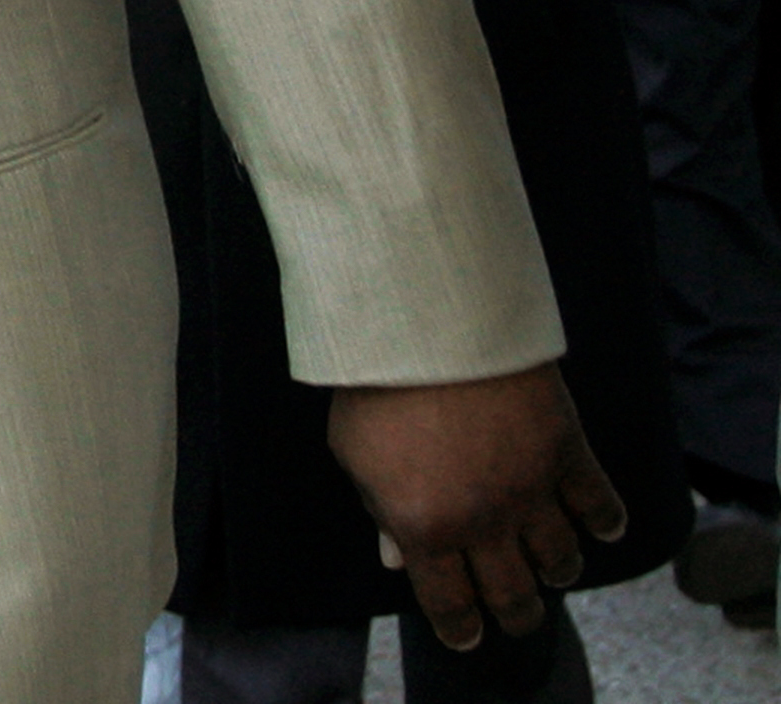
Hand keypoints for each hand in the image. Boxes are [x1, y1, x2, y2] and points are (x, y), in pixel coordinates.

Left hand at [327, 362, 625, 649]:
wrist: (425, 323)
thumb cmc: (376, 385)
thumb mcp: (354, 453)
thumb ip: (379, 511)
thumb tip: (396, 559)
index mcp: (424, 528)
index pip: (449, 603)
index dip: (460, 628)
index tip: (466, 636)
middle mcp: (484, 522)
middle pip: (514, 594)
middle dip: (517, 614)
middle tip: (518, 615)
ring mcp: (530, 490)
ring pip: (561, 559)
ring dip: (558, 571)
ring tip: (552, 569)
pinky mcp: (566, 451)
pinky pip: (599, 504)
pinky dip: (606, 523)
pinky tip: (603, 528)